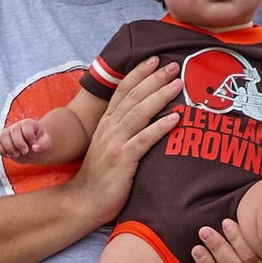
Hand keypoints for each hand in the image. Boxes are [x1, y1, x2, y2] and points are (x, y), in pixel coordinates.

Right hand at [0, 117, 51, 161]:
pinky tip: (9, 155)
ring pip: (2, 136)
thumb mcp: (46, 144)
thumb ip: (44, 144)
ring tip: (16, 154)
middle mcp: (17, 126)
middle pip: (13, 131)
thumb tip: (34, 147)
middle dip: (18, 144)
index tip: (33, 143)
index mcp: (29, 124)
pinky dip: (1, 150)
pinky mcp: (2, 140)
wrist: (33, 150)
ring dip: (9, 148)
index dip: (28, 136)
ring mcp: (8, 132)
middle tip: (25, 152)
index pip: (25, 125)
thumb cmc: (40, 145)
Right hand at [62, 57, 182, 227]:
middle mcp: (108, 129)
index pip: (122, 91)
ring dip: (159, 96)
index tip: (154, 60)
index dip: (138, 73)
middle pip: (133, 96)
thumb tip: (143, 117)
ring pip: (139, 113)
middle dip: (154, 78)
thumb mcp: (108, 146)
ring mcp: (114, 144)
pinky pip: (143, 140)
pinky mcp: (121, 161)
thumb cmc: (101, 177)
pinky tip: (175, 119)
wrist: (83, 202)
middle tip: (174, 66)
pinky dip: (159, 128)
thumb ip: (121, 130)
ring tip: (178, 85)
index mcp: (106, 123)